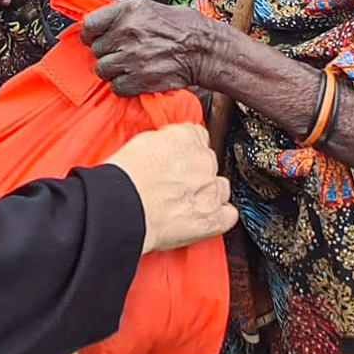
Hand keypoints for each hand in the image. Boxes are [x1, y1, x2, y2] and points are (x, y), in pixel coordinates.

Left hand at [80, 0, 213, 95]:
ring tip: (129, 65)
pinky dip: (123, 85)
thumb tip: (102, 23)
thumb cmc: (183, 27)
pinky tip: (136, 77)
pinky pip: (116, 86)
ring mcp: (132, 56)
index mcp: (129, 10)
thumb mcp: (150, 7)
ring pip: (102, 69)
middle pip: (96, 49)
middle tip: (121, 52)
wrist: (204, 50)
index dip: (90, 34)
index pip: (90, 24)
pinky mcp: (139, 79)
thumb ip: (123, 14)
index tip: (93, 38)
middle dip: (107, 52)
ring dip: (113, 70)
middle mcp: (127, 31)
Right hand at [101, 123, 237, 252]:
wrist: (124, 207)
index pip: (198, 136)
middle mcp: (203, 160)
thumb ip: (162, 142)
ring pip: (221, 187)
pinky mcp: (213, 217)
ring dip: (208, 193)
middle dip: (195, 172)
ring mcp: (210, 189)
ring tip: (186, 202)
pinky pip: (229, 215)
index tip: (179, 158)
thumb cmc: (124, 178)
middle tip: (175, 183)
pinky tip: (205, 218)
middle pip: (209, 163)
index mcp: (186, 137)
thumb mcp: (140, 142)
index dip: (187, 150)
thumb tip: (164, 148)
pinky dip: (220, 217)